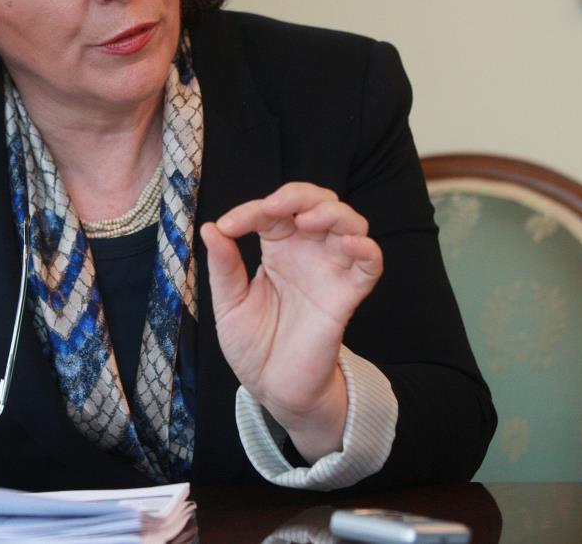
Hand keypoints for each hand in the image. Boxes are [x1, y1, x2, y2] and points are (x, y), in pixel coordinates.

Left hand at [201, 182, 382, 461]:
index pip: (271, 212)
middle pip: (317, 202)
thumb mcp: (229, 304)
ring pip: (349, 222)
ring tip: (307, 220)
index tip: (228, 228)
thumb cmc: (253, 345)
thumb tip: (210, 228)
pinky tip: (349, 244)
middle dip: (298, 195)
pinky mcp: (348, 295)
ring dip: (332, 212)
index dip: (250, 211)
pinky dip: (366, 248)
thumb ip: (224, 267)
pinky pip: (370, 263)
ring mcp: (330, 270)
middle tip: (273, 208)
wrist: (273, 387)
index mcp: (277, 248)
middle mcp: (307, 251)